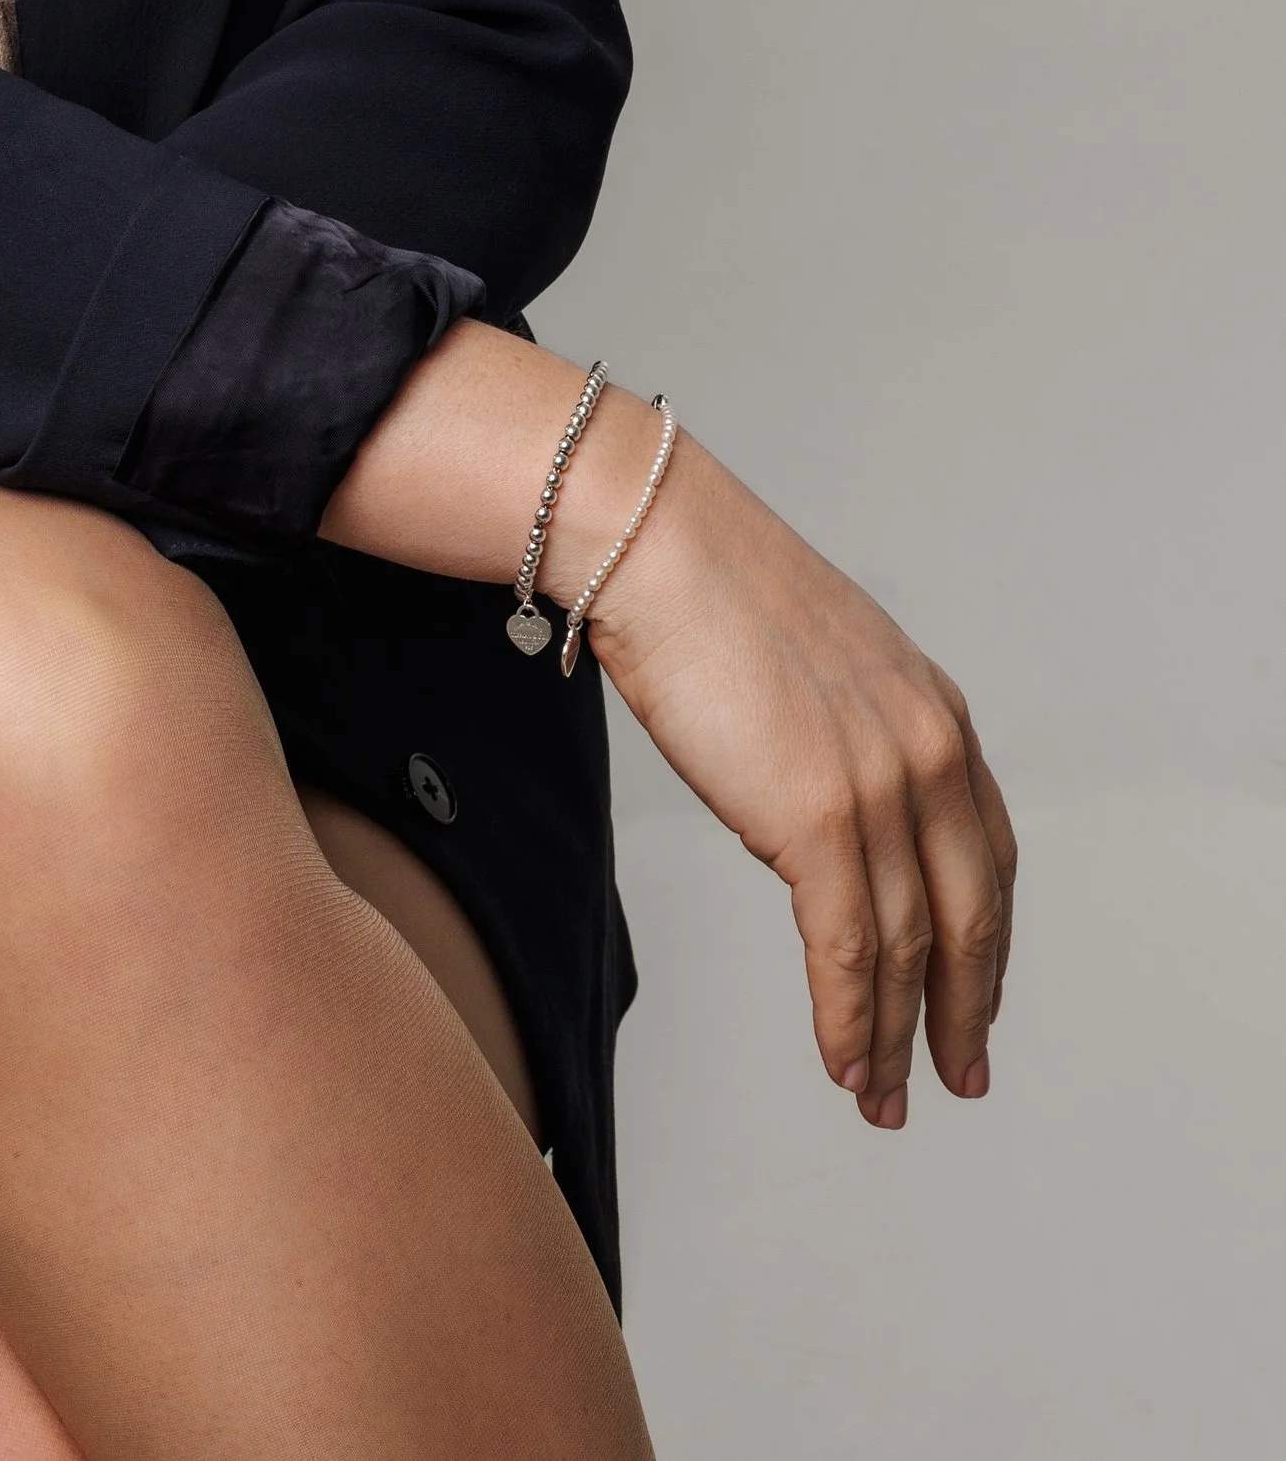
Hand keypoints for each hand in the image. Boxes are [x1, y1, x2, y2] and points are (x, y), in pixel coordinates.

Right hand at [586, 429, 1016, 1129]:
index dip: (985, 936)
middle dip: (967, 1007)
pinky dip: (851, 1020)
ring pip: (909, 947)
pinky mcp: (822, 815)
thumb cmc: (700, 586)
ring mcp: (883, 784)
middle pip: (973, 914)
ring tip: (885, 1098)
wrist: (652, 538)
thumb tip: (806, 816)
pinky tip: (845, 1063)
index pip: (985, 850)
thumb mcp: (808, 665)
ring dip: (898, 1036)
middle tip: (961, 1076)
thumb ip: (836, 739)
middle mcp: (931, 748)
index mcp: (933, 709)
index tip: (976, 992)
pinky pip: (849, 951)